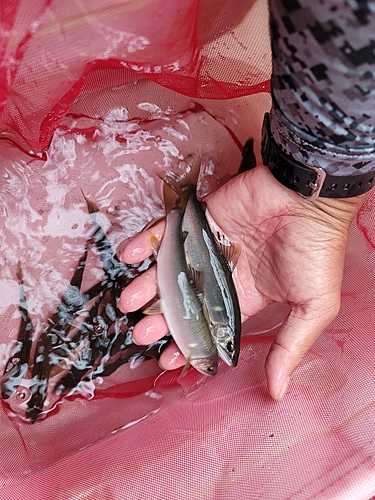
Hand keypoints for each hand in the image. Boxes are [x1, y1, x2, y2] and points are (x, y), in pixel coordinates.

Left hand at [119, 164, 366, 399]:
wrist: (311, 200)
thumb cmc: (316, 252)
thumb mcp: (312, 307)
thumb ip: (289, 347)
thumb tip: (277, 391)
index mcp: (245, 296)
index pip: (209, 325)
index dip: (189, 342)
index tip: (169, 360)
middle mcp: (222, 273)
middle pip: (183, 300)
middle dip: (161, 318)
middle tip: (141, 333)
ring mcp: (208, 246)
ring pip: (170, 269)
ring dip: (147, 285)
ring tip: (128, 302)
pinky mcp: (200, 219)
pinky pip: (167, 231)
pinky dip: (146, 242)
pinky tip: (130, 256)